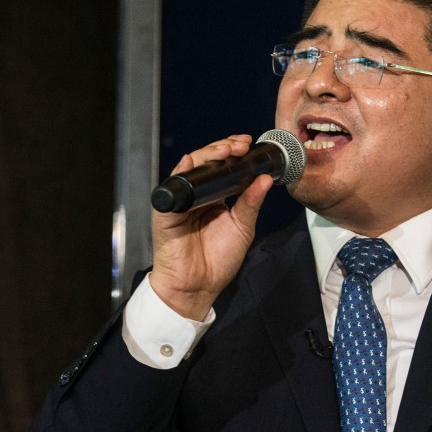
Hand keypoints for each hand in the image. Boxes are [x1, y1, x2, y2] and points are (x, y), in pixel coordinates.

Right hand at [149, 134, 274, 319]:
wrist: (198, 286)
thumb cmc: (217, 261)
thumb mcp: (242, 228)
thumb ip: (251, 202)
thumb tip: (265, 179)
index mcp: (215, 197)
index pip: (223, 167)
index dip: (234, 153)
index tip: (249, 145)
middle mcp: (197, 195)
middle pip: (206, 162)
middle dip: (223, 149)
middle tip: (240, 144)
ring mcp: (181, 201)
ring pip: (191, 169)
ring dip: (206, 156)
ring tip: (224, 150)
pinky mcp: (166, 211)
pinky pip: (171, 188)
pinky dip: (180, 173)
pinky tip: (189, 162)